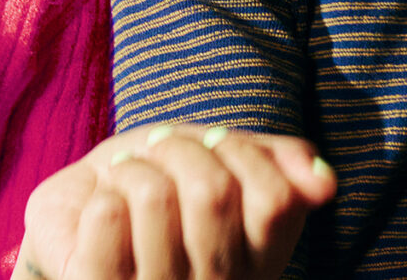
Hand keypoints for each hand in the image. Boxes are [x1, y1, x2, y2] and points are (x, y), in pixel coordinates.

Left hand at [10, 123, 336, 279]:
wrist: (81, 213)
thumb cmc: (161, 185)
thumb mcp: (223, 160)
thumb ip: (279, 163)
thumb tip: (325, 181)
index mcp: (261, 260)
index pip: (277, 197)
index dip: (240, 151)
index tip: (212, 147)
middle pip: (211, 191)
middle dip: (176, 148)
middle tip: (156, 154)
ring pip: (155, 197)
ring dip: (131, 168)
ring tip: (125, 181)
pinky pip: (108, 216)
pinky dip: (100, 191)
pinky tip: (101, 208)